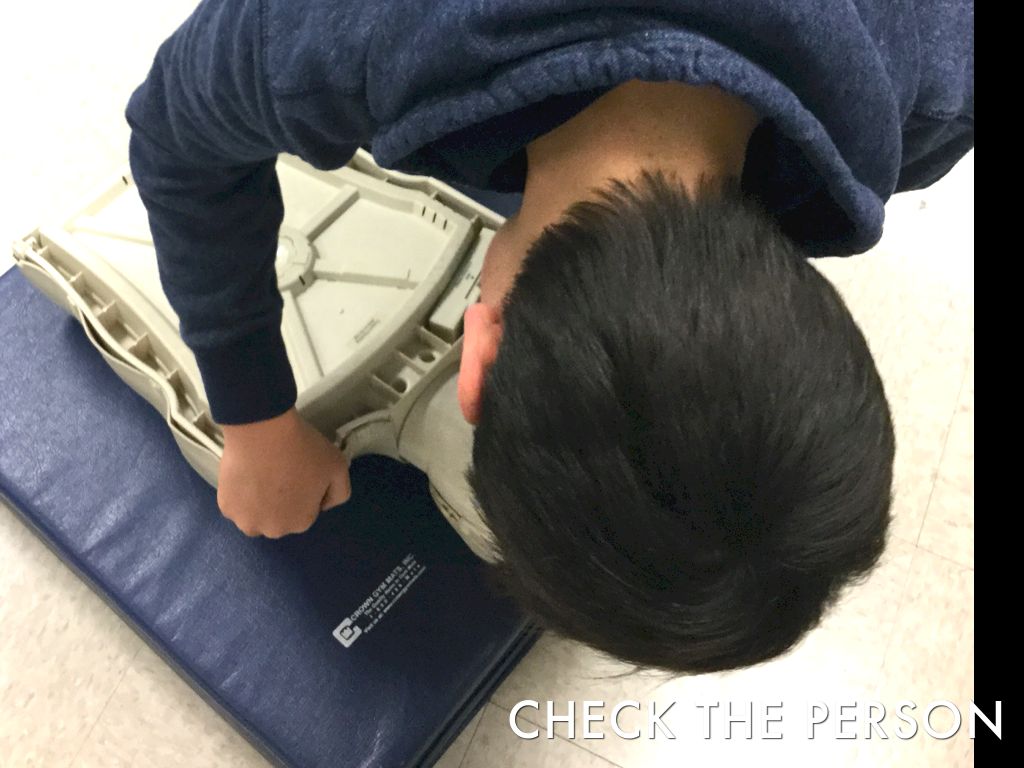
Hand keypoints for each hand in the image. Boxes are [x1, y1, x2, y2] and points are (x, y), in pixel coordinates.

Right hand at [217, 408, 350, 537]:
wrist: (263, 430)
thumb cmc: (303, 449)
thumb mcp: (338, 468)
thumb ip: (339, 493)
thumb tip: (323, 505)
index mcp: (301, 523)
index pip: (307, 513)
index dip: (305, 493)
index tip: (301, 474)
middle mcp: (272, 530)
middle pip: (280, 518)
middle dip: (283, 502)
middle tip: (281, 473)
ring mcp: (245, 521)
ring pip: (256, 515)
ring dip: (260, 504)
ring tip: (262, 476)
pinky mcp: (225, 507)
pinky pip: (237, 505)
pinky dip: (241, 495)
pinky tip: (247, 475)